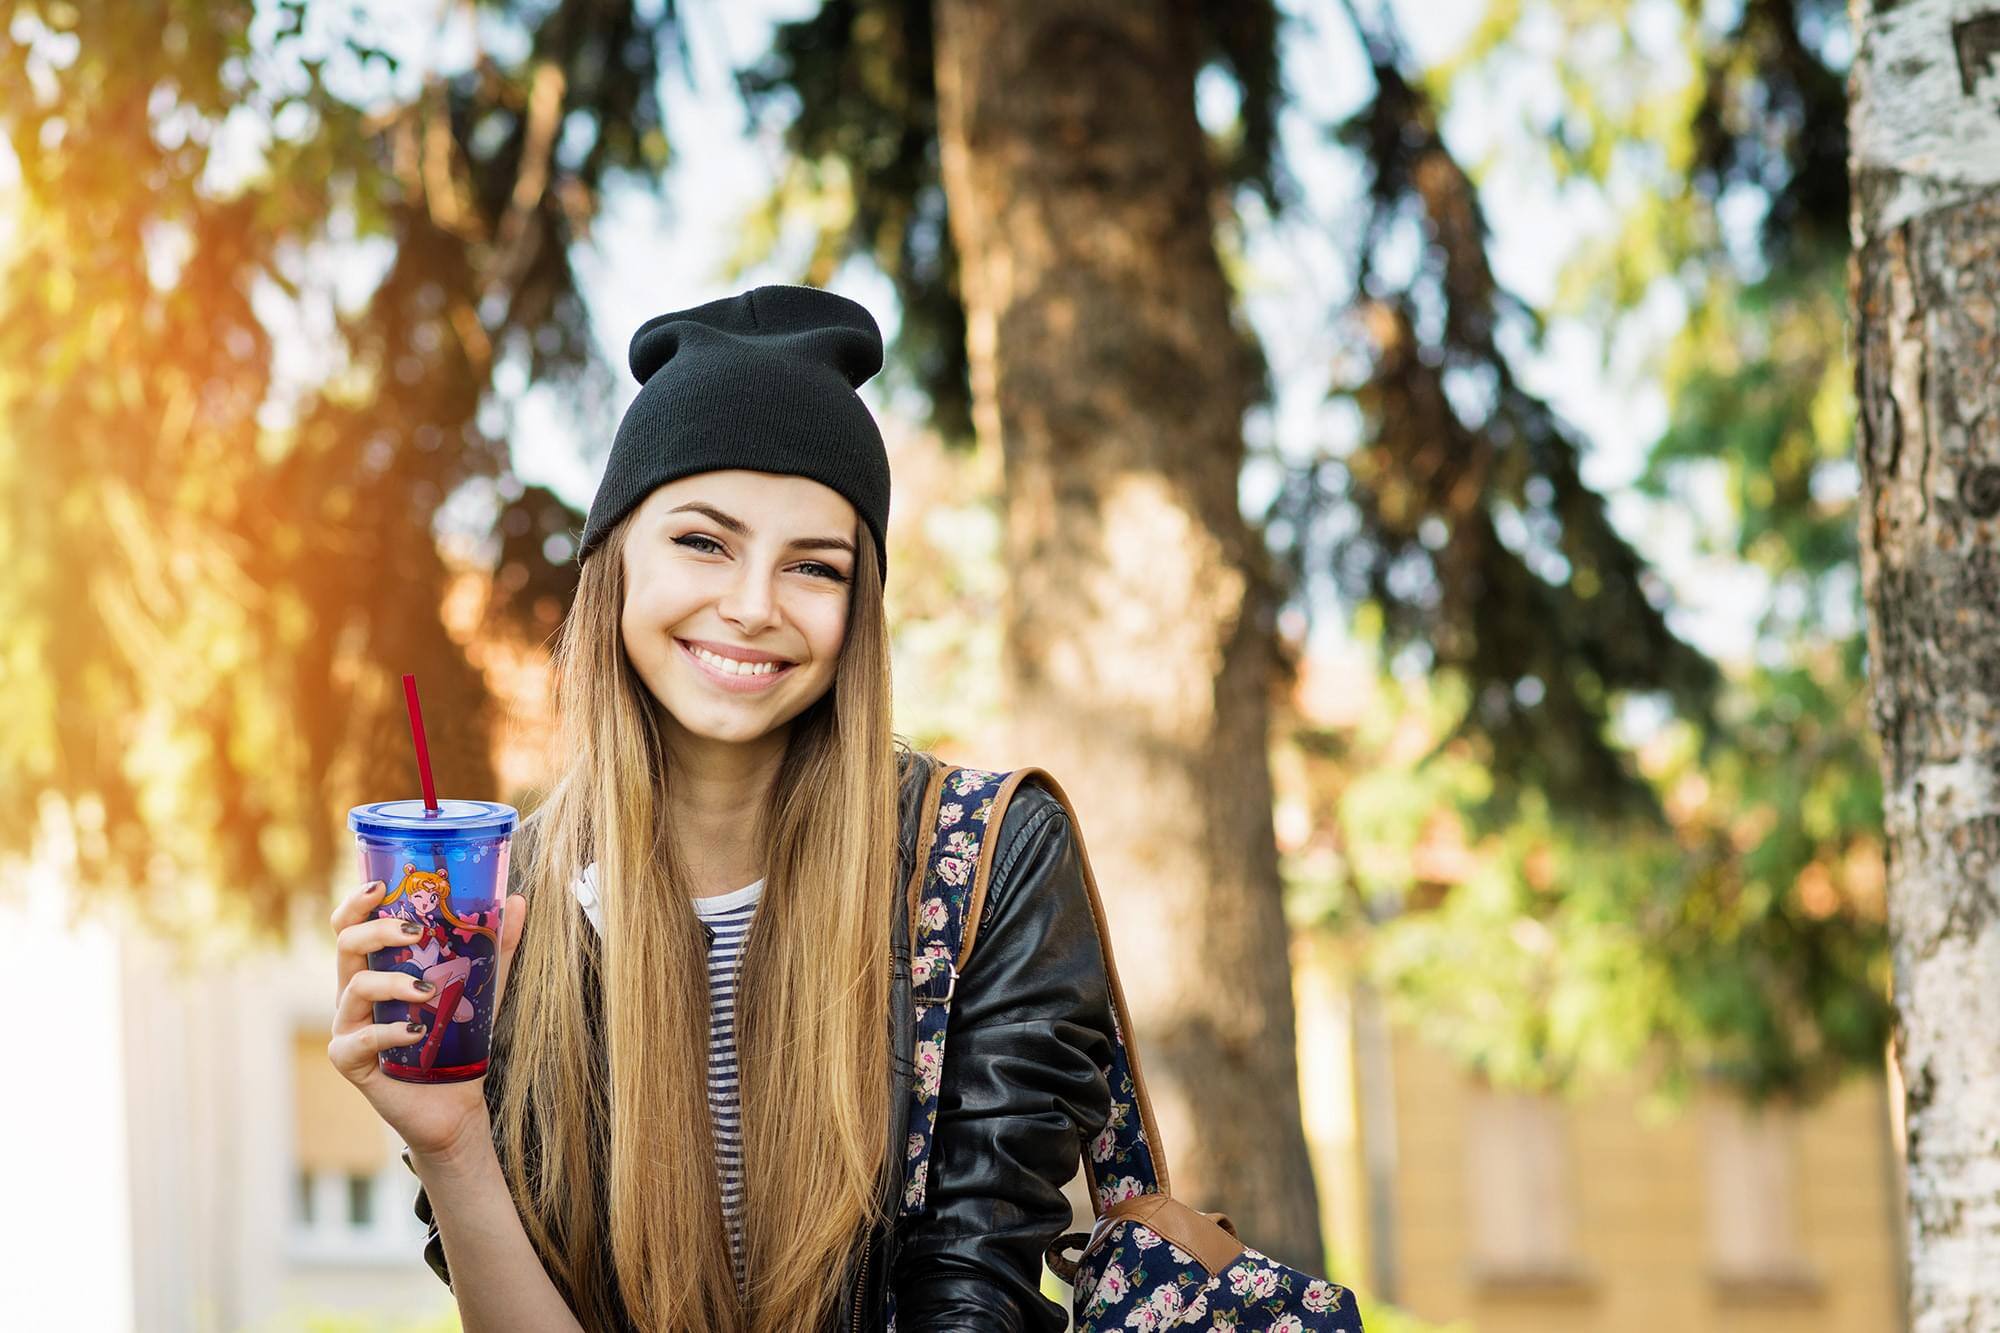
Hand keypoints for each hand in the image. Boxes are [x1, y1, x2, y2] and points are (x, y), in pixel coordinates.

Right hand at [326, 879, 528, 1166]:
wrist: (455, 1101)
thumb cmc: (457, 1039)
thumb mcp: (482, 985)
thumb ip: (496, 945)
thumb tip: (517, 900)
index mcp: (376, 968)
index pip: (351, 926)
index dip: (356, 902)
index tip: (380, 885)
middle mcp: (354, 993)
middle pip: (346, 945)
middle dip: (377, 931)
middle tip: (415, 932)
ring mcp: (348, 1026)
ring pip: (355, 988)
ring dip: (394, 983)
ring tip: (430, 992)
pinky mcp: (350, 1061)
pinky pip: (359, 1039)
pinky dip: (389, 1032)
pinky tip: (416, 1032)